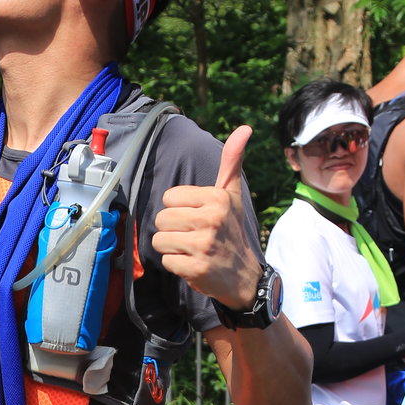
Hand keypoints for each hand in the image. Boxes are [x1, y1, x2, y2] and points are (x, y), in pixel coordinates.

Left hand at [151, 125, 260, 307]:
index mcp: (217, 197)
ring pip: (159, 239)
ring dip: (171, 248)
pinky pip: (165, 261)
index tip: (197, 218)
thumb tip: (244, 128)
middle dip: (173, 229)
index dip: (178, 209)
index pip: (169, 197)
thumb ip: (231, 162)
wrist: (243, 275)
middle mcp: (212, 218)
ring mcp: (204, 244)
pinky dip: (175, 265)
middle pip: (161, 218)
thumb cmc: (231, 231)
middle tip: (194, 236)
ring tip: (192, 250)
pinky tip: (192, 264)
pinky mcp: (196, 268)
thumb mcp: (232, 195)